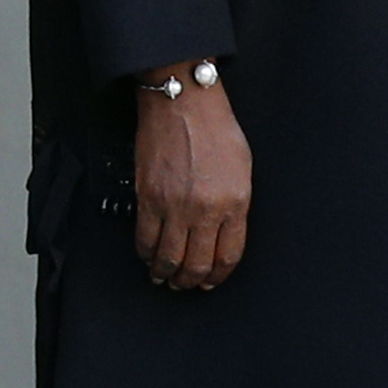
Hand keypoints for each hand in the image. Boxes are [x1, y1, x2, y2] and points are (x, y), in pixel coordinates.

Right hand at [131, 62, 249, 292]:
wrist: (184, 103)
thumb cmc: (215, 128)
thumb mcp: (242, 169)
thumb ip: (235, 205)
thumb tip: (223, 234)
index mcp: (234, 204)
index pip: (228, 256)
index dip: (218, 275)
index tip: (212, 281)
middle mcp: (205, 210)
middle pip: (196, 265)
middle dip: (191, 281)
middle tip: (186, 284)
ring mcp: (174, 206)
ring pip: (168, 258)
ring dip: (165, 274)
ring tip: (164, 278)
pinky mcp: (148, 197)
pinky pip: (145, 239)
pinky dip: (145, 254)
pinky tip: (148, 256)